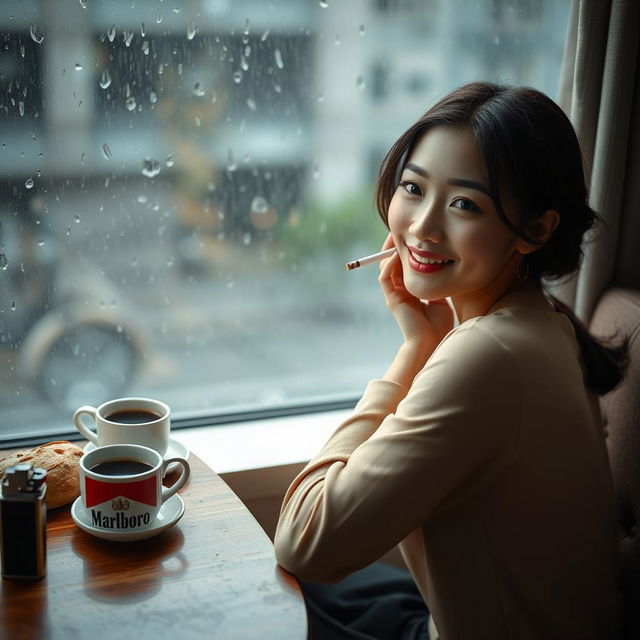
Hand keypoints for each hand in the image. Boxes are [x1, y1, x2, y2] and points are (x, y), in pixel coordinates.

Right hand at [378, 234, 453, 349]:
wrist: (431, 342)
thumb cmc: (439, 325)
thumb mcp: (441, 298)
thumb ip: (438, 284)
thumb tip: (444, 268)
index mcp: (411, 291)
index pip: (404, 265)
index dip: (406, 250)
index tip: (413, 237)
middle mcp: (400, 291)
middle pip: (392, 263)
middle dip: (395, 246)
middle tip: (401, 231)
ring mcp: (394, 295)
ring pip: (386, 267)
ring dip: (389, 252)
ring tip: (397, 238)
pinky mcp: (392, 299)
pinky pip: (385, 278)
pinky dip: (389, 264)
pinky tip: (398, 254)